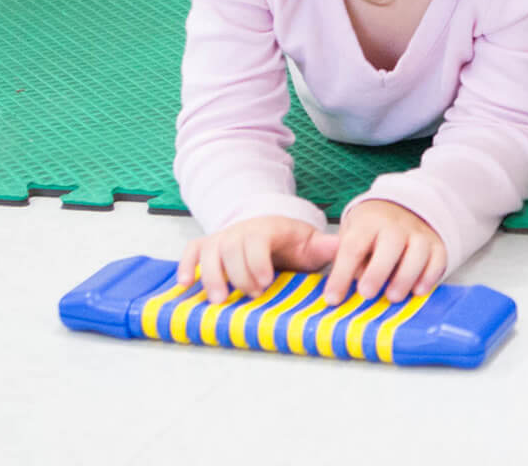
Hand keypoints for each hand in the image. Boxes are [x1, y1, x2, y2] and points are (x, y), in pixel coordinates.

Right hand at [176, 214, 334, 303]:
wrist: (270, 228)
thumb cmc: (291, 242)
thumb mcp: (310, 243)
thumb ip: (325, 247)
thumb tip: (344, 248)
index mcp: (268, 228)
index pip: (257, 240)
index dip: (257, 261)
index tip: (265, 282)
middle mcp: (242, 230)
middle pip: (232, 248)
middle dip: (239, 274)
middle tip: (251, 294)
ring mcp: (223, 237)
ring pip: (210, 251)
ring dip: (211, 275)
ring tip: (218, 299)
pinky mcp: (207, 246)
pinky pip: (192, 251)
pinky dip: (185, 265)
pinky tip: (183, 284)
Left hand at [320, 199, 446, 306]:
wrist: (402, 208)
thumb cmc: (371, 231)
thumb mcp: (352, 236)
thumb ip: (348, 261)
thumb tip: (341, 291)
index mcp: (368, 223)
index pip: (353, 247)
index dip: (342, 274)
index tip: (332, 298)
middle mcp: (395, 225)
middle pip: (390, 244)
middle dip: (378, 271)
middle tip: (366, 293)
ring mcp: (419, 233)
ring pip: (417, 252)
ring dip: (405, 276)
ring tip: (393, 297)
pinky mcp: (436, 245)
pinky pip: (438, 259)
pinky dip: (430, 276)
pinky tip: (418, 290)